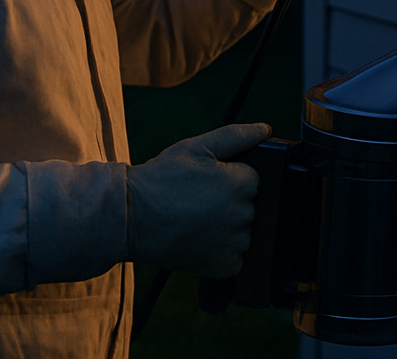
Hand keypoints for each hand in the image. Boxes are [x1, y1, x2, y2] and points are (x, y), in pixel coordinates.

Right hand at [126, 123, 269, 277]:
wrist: (131, 217)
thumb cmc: (162, 178)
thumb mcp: (196, 147)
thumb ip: (236, 135)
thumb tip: (266, 129)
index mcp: (242, 184)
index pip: (253, 180)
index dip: (230, 179)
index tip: (207, 183)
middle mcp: (244, 214)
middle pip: (250, 207)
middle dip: (230, 203)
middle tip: (198, 201)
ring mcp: (235, 243)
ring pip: (244, 233)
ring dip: (228, 228)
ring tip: (197, 221)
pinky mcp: (225, 266)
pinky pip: (235, 258)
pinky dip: (222, 252)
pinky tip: (200, 240)